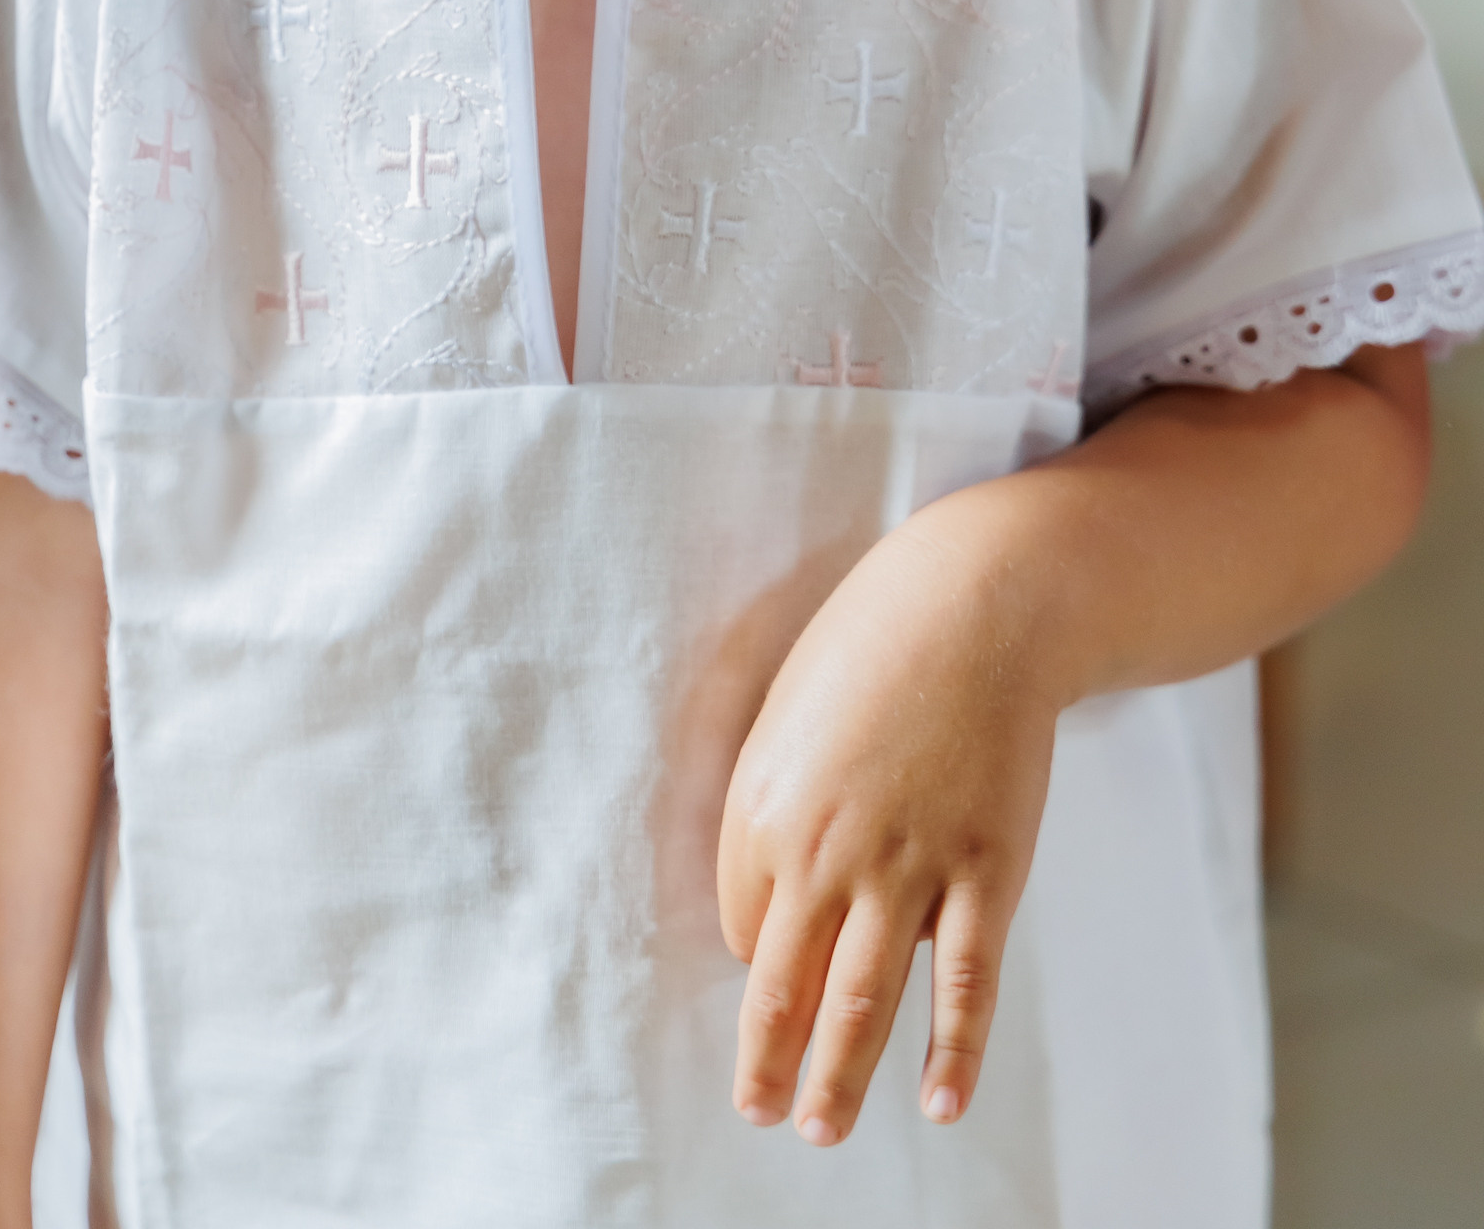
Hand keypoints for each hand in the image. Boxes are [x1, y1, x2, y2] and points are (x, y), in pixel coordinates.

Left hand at [716, 500, 1059, 1148]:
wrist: (975, 605)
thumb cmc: (873, 652)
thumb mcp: (790, 716)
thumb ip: (770, 805)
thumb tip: (765, 902)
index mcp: (766, 807)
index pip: (749, 925)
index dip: (763, 955)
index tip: (779, 971)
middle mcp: (827, 848)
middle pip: (786, 983)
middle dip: (769, 1061)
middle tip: (759, 1114)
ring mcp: (910, 864)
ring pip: (864, 998)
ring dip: (838, 1076)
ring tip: (819, 1132)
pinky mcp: (986, 870)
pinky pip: (965, 982)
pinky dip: (953, 1051)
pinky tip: (939, 1103)